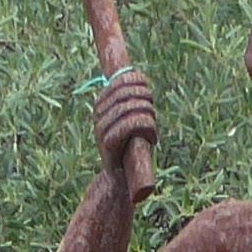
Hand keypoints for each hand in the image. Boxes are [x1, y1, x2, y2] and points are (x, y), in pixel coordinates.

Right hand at [93, 70, 155, 186]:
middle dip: (146, 100)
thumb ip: (129, 97)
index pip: (123, 80)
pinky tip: (152, 138)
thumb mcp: (128, 117)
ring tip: (151, 129)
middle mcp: (99, 113)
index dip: (140, 83)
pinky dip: (148, 129)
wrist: (119, 177)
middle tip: (152, 115)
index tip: (148, 96)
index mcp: (101, 102)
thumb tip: (136, 74)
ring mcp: (102, 127)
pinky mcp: (109, 141)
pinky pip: (134, 123)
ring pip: (134, 107)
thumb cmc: (128, 144)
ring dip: (150, 117)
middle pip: (129, 92)